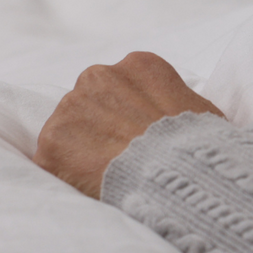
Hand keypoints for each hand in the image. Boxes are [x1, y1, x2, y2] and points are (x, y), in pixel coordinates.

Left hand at [35, 51, 223, 197]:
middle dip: (102, 130)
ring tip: (113, 176)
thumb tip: (174, 118)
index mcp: (139, 65)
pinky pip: (54, 162)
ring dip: (82, 152)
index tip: (139, 138)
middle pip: (90, 104)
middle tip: (125, 159)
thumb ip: (175, 104)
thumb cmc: (201, 147)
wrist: (180, 175)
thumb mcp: (202, 111)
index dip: (131, 116)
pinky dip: (70, 177)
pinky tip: (96, 187)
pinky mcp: (50, 145)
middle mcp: (98, 76)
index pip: (122, 86)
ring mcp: (70, 109)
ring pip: (67, 131)